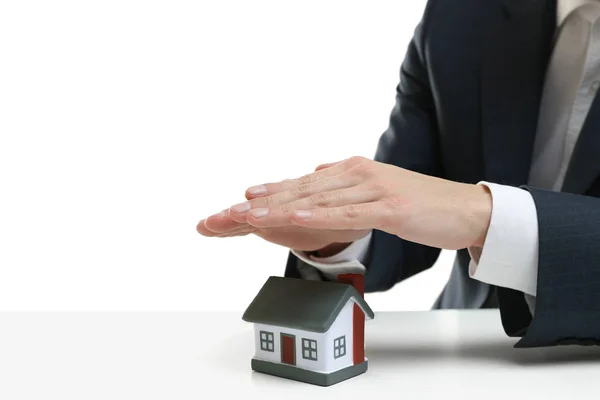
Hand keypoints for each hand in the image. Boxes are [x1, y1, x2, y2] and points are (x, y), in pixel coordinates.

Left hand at [204, 156, 491, 250]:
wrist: (466, 209)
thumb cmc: (422, 204)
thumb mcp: (378, 190)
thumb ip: (346, 183)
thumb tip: (318, 174)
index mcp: (355, 170)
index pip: (307, 181)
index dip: (275, 188)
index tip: (246, 196)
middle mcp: (359, 174)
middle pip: (305, 187)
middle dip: (267, 199)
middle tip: (234, 208)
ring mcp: (374, 189)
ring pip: (320, 199)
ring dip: (283, 206)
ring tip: (252, 214)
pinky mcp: (390, 208)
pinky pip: (348, 213)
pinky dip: (319, 214)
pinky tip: (296, 215)